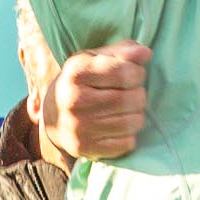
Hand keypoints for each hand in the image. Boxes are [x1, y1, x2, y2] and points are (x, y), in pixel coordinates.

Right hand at [42, 42, 149, 161]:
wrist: (53, 115)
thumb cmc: (82, 82)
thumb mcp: (95, 59)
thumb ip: (123, 51)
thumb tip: (146, 53)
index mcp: (77, 72)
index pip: (126, 72)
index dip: (138, 73)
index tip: (133, 75)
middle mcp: (74, 100)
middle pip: (133, 98)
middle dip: (138, 95)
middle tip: (128, 94)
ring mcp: (79, 127)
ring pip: (134, 122)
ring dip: (136, 115)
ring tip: (124, 110)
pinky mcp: (85, 147)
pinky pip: (127, 143)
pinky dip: (129, 136)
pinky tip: (117, 127)